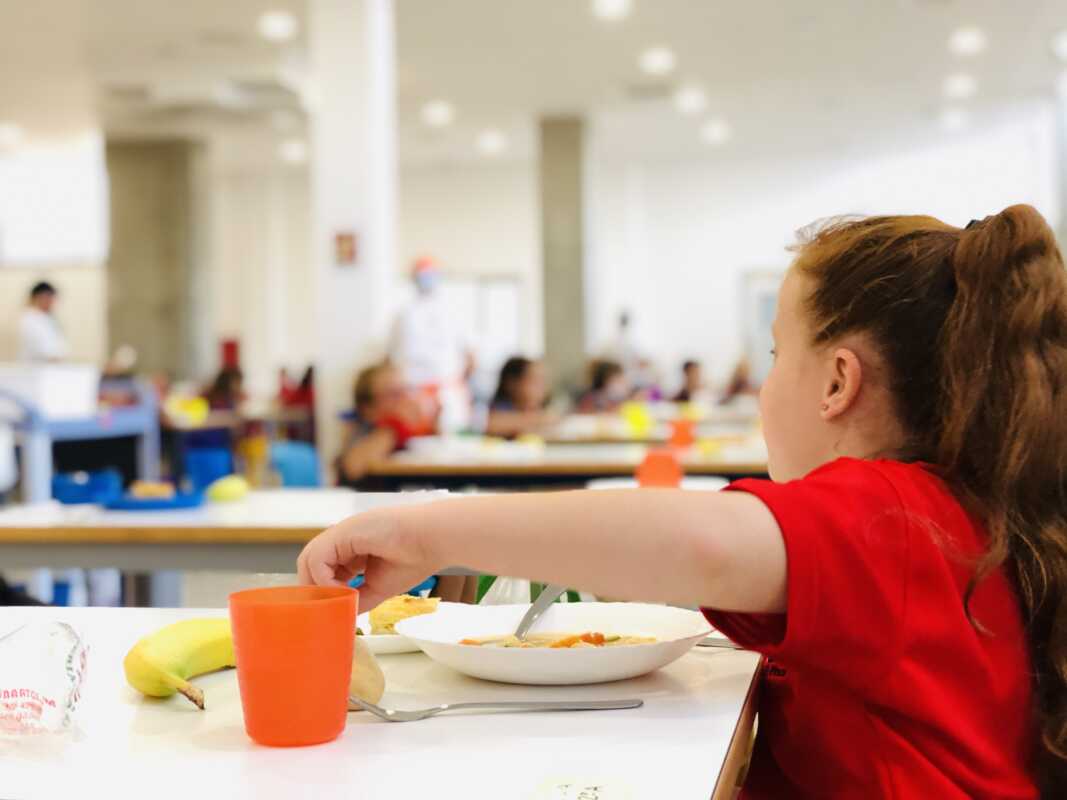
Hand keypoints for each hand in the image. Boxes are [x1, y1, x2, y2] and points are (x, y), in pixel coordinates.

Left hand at [297, 508, 438, 609]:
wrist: (433, 539)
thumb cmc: (415, 557)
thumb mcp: (380, 586)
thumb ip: (359, 598)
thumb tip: (343, 614)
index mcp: (352, 548)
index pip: (322, 568)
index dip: (322, 589)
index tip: (332, 608)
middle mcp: (343, 539)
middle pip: (309, 563)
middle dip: (314, 588)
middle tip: (326, 608)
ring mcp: (343, 533)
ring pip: (309, 559)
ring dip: (317, 584)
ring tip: (333, 601)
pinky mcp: (344, 532)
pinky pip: (318, 558)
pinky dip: (324, 578)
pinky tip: (343, 590)